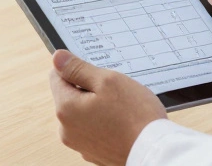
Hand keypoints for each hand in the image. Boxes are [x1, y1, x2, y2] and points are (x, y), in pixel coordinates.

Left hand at [50, 50, 165, 165]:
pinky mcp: (94, 152)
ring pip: (83, 112)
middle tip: (114, 91)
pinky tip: (122, 122)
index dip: (77, 69)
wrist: (154, 151)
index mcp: (66, 109)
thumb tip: (57, 58)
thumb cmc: (134, 116)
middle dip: (89, 89)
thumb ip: (78, 68)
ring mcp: (80, 144)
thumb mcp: (107, 81)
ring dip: (98, 105)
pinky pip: (94, 128)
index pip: (57, 76)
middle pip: (70, 96)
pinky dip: (104, 122)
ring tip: (120, 108)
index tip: (95, 72)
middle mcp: (66, 130)